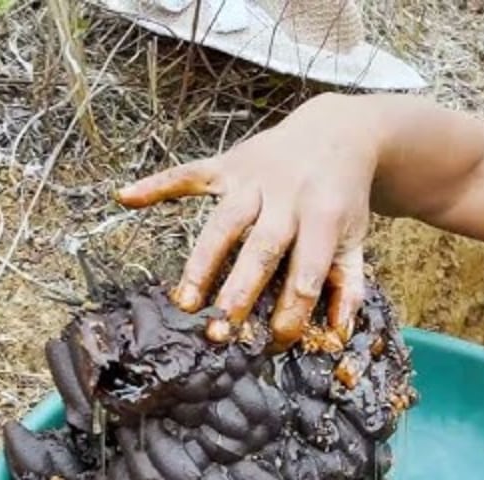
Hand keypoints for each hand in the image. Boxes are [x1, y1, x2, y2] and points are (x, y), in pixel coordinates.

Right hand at [114, 93, 376, 348]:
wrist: (337, 132)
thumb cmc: (342, 197)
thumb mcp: (356, 238)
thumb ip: (348, 285)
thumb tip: (337, 335)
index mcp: (324, 216)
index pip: (306, 269)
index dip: (293, 308)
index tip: (275, 341)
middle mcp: (287, 195)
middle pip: (260, 248)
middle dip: (240, 291)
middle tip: (221, 330)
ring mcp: (254, 178)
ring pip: (224, 222)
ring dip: (202, 262)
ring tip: (186, 302)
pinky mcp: (230, 164)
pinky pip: (190, 173)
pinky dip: (158, 184)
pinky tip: (126, 198)